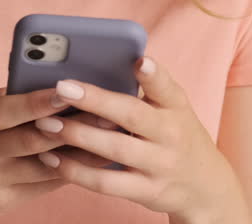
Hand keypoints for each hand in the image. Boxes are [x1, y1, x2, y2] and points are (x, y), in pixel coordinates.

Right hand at [0, 85, 115, 223]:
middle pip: (31, 139)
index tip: (67, 88)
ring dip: (81, 149)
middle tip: (108, 112)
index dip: (36, 101)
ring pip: (44, 165)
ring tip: (111, 134)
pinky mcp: (0, 203)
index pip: (2, 110)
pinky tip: (92, 158)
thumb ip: (3, 97)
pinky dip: (70, 169)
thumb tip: (49, 78)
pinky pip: (43, 185)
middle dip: (73, 125)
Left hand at [32, 57, 248, 222]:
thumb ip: (145, 91)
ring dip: (78, 136)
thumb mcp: (173, 109)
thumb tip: (96, 65)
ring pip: (115, 149)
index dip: (154, 75)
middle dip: (95, 101)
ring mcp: (159, 164)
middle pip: (132, 115)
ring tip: (46, 123)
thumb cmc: (176, 135)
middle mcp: (171, 134)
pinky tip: (52, 157)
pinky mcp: (146, 191)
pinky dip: (76, 171)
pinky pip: (105, 183)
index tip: (139, 60)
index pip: (167, 87)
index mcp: (176, 106)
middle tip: (61, 88)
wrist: (205, 186)